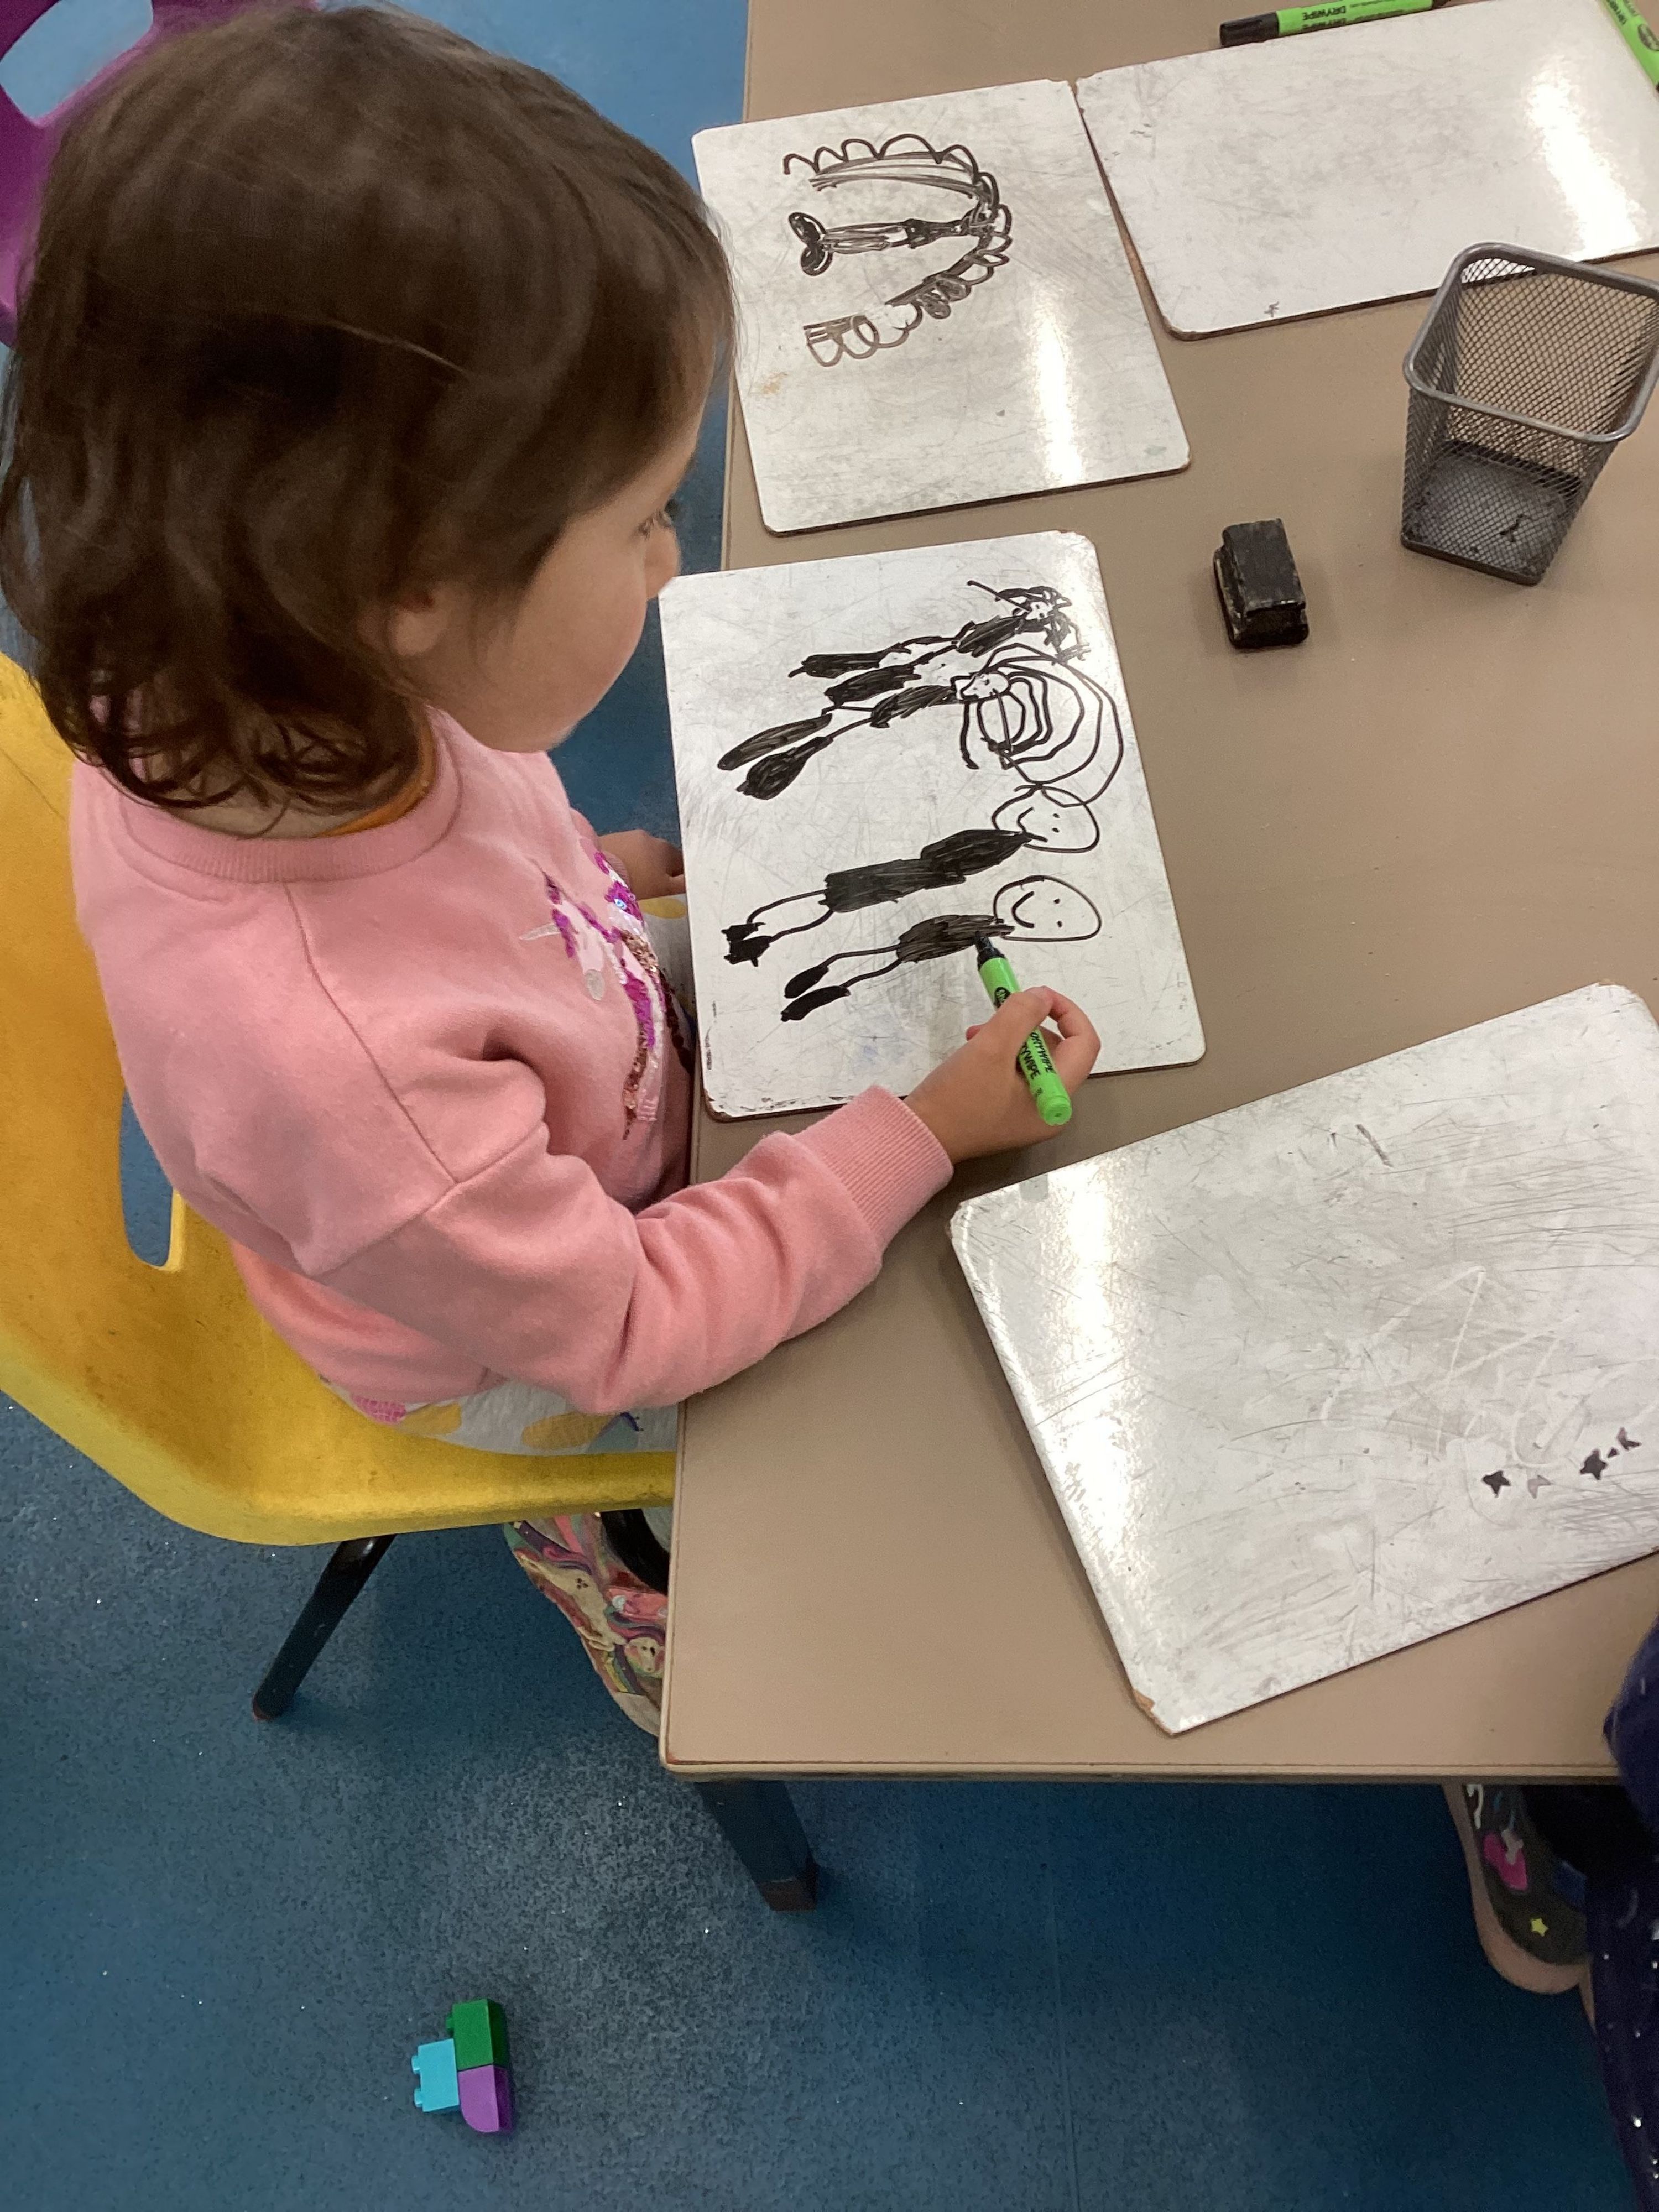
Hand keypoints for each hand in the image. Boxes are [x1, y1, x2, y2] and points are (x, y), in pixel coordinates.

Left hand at [598, 830, 684, 899]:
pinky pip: (624, 850)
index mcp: (668, 848)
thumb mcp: (664, 889)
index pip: (682, 863)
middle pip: (661, 856)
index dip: (680, 877)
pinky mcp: (610, 837)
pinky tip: (618, 872)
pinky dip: (625, 860)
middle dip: (659, 869)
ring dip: (641, 863)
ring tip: (632, 880)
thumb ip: (683, 884)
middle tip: (650, 888)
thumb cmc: (636, 882)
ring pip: (642, 852)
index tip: (672, 890)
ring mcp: (629, 835)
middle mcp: (651, 837)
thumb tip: (696, 879)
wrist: (594, 869)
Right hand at [905, 986, 1099, 1164]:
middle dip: (1031, 1025)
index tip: (1037, 993)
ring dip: (1011, 1037)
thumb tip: (1042, 996)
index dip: (1066, 1011)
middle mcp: (1050, 1109)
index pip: (1084, 1044)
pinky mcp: (1008, 1111)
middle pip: (1059, 1050)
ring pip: (1035, 1059)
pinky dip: (1001, 1054)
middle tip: (1001, 1013)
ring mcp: (1029, 1112)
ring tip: (979, 1034)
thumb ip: (1021, 1015)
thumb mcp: (991, 1048)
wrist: (920, 1137)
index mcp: (1057, 1099)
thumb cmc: (957, 1099)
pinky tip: (975, 1048)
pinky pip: (1017, 1073)